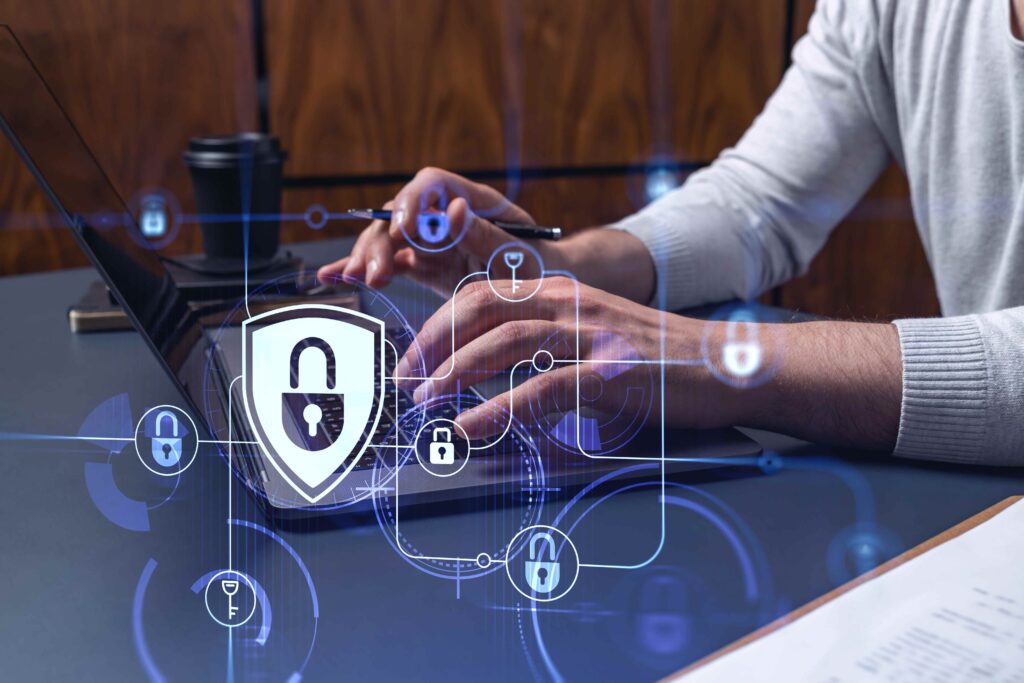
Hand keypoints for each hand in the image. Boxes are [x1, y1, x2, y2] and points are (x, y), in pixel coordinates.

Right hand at [317, 167, 564, 294]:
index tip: (402, 231)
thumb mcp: (520, 257)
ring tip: (356, 279)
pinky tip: (331, 275)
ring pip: (387, 238)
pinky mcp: (423, 266)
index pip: (432, 183)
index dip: (412, 202)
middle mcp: (447, 215)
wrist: (543, 300)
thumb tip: (451, 209)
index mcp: (474, 201)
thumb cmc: (540, 272)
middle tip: (376, 273)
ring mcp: (432, 241)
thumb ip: (485, 236)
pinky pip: (388, 263)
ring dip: (367, 256)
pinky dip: (360, 268)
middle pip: (401, 211)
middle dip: (382, 239)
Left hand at [393, 275, 741, 438]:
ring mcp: (591, 334)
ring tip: (426, 404)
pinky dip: (498, 409)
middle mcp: (569, 303)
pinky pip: (541, 388)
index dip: (436, 326)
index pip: (479, 296)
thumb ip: (542, 345)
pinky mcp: (612, 373)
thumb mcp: (591, 335)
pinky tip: (471, 427)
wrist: (728, 364)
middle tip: (406, 382)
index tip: (412, 360)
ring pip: (503, 342)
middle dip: (431, 346)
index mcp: (559, 292)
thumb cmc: (656, 358)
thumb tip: (485, 377)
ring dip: (454, 374)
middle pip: (479, 310)